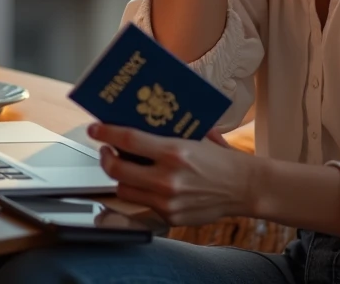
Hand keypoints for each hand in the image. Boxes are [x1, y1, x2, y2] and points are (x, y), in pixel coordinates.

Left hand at [89, 122, 256, 225]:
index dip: (106, 133)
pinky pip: (144, 204)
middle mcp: (168, 178)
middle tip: (107, 150)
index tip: (95, 129)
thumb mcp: (197, 137)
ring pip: (125, 190)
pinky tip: (149, 184)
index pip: (128, 140)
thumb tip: (140, 121)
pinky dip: (143, 193)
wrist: (244, 187)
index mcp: (174, 152)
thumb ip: (169, 133)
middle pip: (117, 170)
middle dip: (106, 158)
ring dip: (121, 178)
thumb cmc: (221, 160)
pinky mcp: (170, 217)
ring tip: (124, 168)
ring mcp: (167, 201)